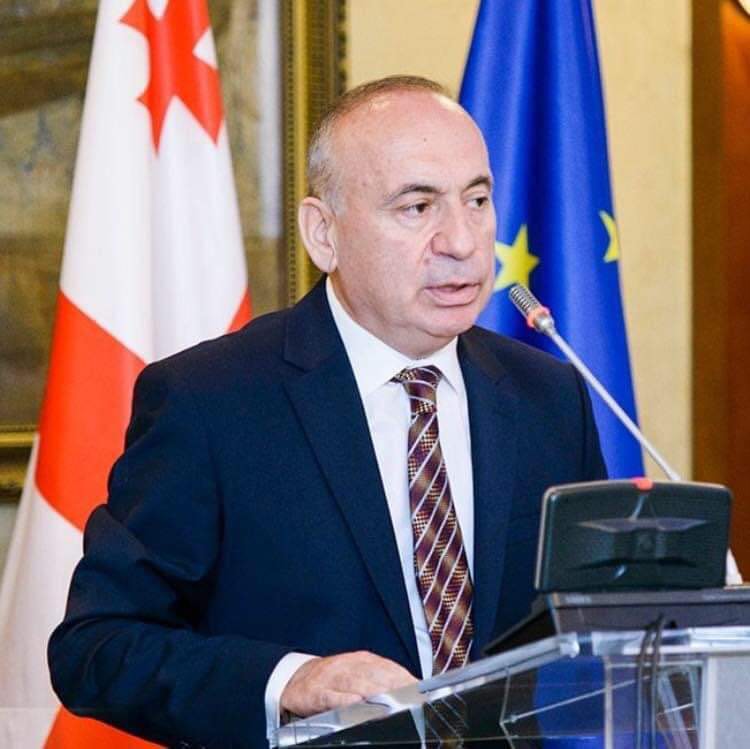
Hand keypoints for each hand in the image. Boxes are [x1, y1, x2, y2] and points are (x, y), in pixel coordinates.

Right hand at [280, 650, 416, 716]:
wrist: (295, 679)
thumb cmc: (332, 679)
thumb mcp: (356, 673)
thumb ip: (379, 678)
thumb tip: (408, 689)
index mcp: (361, 660)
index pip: (388, 667)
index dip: (404, 677)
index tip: (420, 688)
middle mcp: (348, 665)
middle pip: (375, 674)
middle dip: (394, 684)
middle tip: (412, 697)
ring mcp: (332, 678)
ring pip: (356, 683)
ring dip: (375, 691)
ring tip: (391, 701)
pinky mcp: (317, 692)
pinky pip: (332, 696)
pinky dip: (345, 700)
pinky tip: (357, 704)